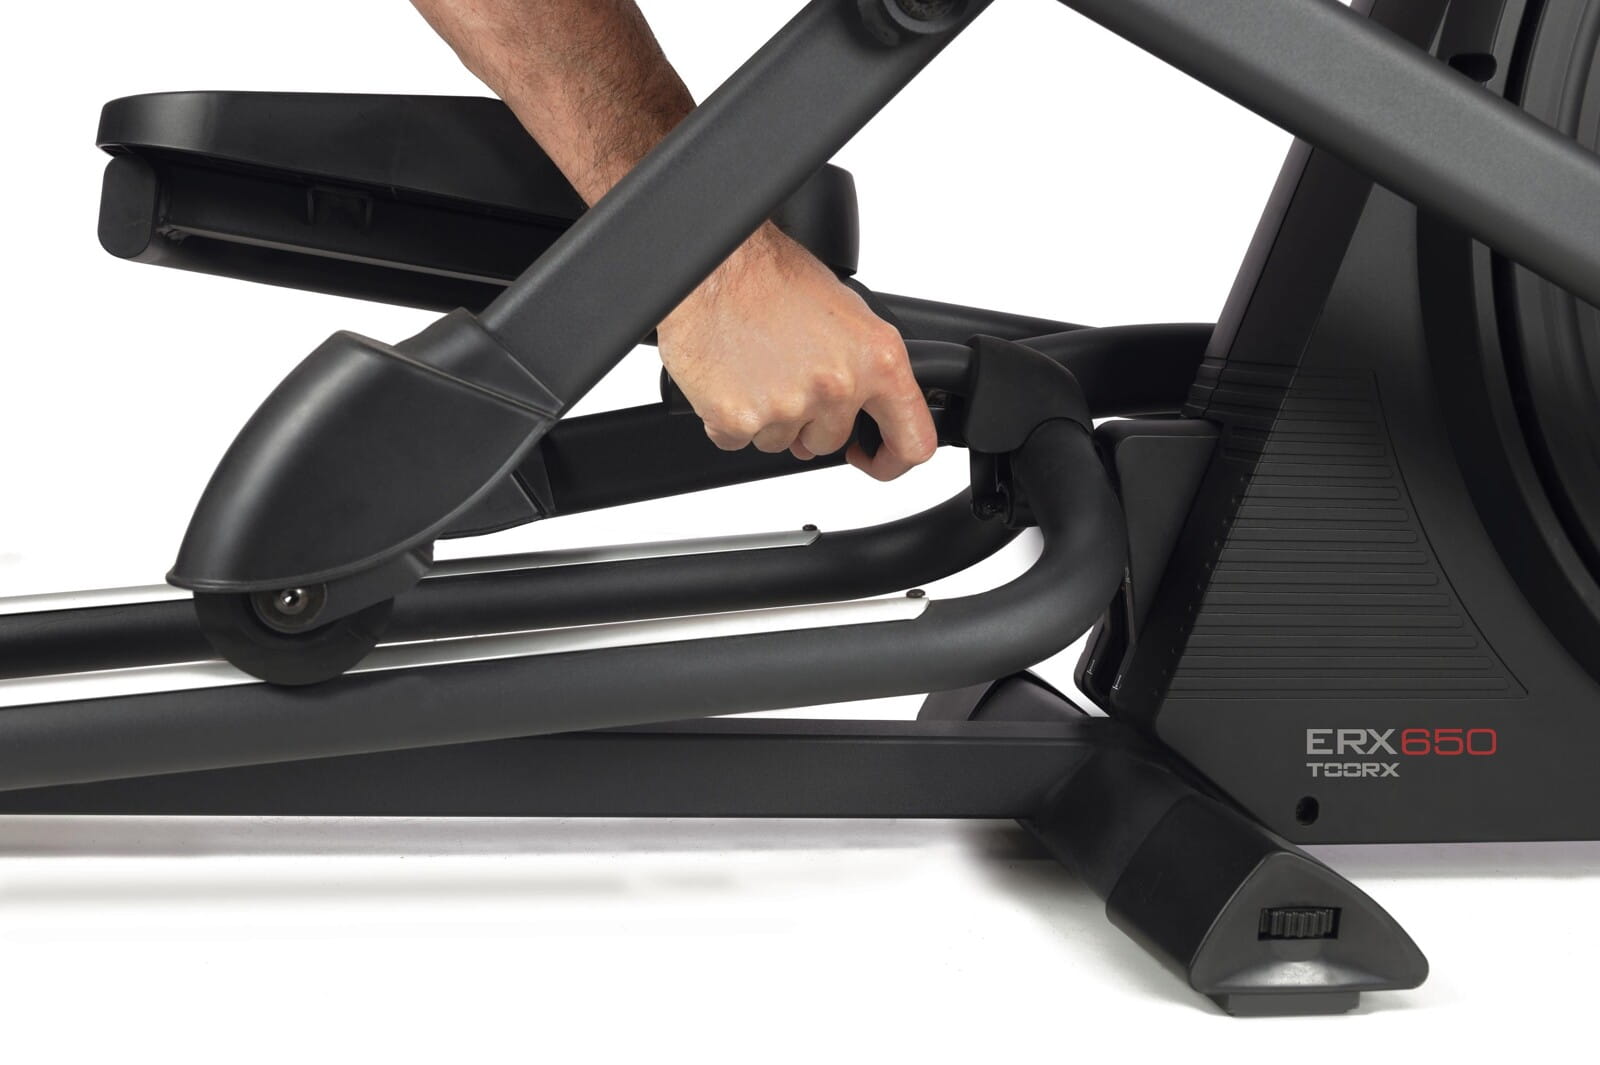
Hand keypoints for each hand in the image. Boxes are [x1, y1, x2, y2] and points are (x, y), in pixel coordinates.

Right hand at [657, 224, 937, 480]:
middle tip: (785, 377)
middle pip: (829, 442)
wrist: (712, 267)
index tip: (872, 457)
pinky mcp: (739, 419)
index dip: (891, 461)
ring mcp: (788, 407)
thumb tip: (859, 411)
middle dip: (809, 422)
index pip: (912, 440)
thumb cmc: (772, 277)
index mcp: (876, 359)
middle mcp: (838, 387)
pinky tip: (729, 377)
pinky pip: (737, 441)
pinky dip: (730, 419)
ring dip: (768, 417)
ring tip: (754, 366)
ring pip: (782, 443)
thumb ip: (862, 368)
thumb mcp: (846, 313)